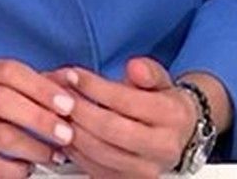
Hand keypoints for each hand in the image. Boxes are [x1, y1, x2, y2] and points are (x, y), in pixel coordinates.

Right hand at [0, 59, 77, 178]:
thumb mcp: (1, 89)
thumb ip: (36, 85)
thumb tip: (71, 80)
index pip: (8, 71)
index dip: (41, 87)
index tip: (68, 104)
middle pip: (2, 99)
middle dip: (40, 117)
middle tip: (67, 133)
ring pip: (0, 134)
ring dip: (35, 146)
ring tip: (54, 155)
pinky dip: (16, 169)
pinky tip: (28, 168)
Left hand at [56, 58, 199, 178]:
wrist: (178, 136)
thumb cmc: (163, 104)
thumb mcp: (161, 80)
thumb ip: (147, 71)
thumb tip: (135, 67)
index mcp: (173, 117)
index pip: (126, 101)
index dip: (94, 87)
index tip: (72, 75)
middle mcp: (163, 148)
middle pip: (109, 129)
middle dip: (78, 109)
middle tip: (59, 94)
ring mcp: (146, 170)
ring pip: (98, 152)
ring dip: (72, 129)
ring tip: (58, 110)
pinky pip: (93, 168)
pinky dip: (74, 148)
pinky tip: (66, 130)